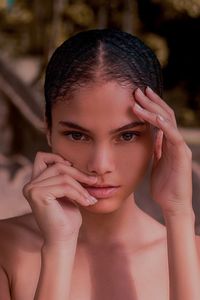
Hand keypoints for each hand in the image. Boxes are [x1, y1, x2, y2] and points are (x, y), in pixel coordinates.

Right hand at [23, 152, 97, 244]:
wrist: (64, 239)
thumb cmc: (67, 218)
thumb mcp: (66, 193)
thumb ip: (64, 178)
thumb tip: (71, 162)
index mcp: (35, 182)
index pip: (42, 157)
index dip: (58, 158)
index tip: (75, 169)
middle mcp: (30, 184)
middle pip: (57, 165)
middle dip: (78, 174)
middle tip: (94, 182)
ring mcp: (32, 189)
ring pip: (63, 176)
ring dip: (81, 187)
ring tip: (90, 198)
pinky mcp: (38, 195)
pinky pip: (65, 186)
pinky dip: (79, 193)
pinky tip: (87, 202)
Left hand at [132, 87, 192, 216]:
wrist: (173, 205)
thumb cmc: (164, 187)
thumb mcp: (157, 164)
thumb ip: (158, 149)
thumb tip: (154, 136)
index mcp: (169, 144)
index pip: (162, 119)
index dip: (151, 107)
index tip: (138, 97)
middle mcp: (176, 142)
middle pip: (166, 115)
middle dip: (152, 101)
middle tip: (138, 90)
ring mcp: (180, 147)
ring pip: (168, 121)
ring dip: (153, 108)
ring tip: (139, 97)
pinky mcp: (181, 155)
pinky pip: (171, 135)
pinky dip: (161, 123)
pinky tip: (150, 115)